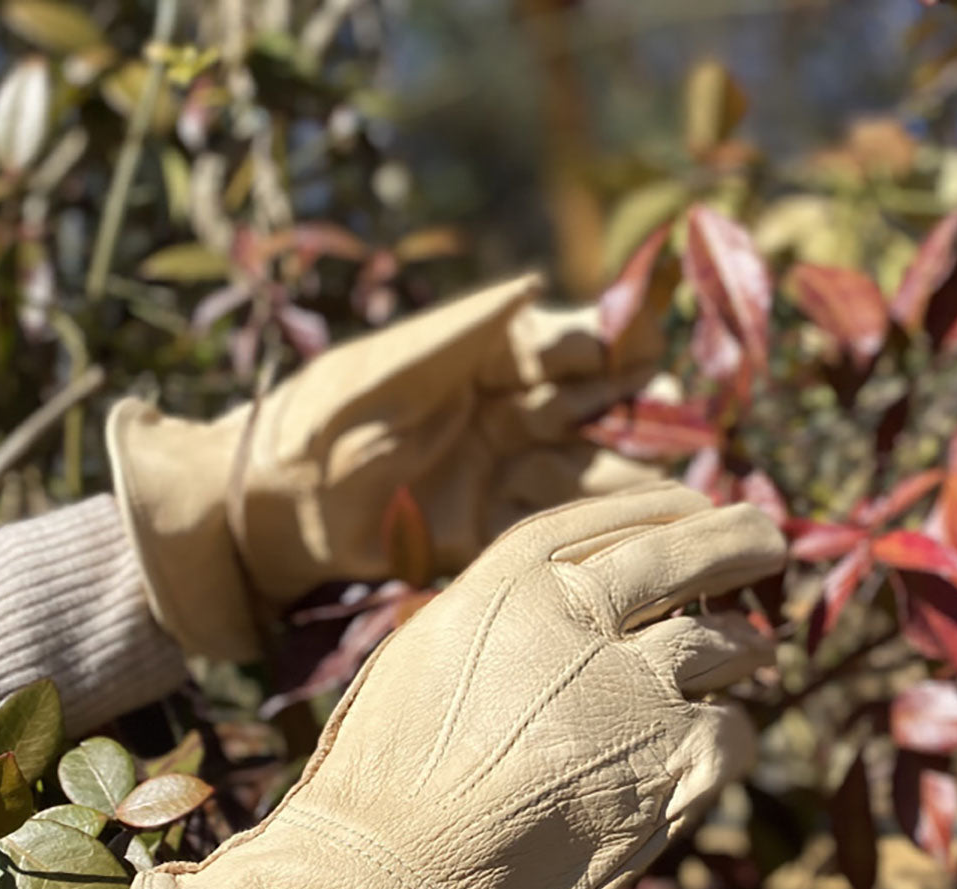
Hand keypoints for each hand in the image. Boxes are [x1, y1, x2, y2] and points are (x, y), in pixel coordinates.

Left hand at [108, 275, 662, 659]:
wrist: (263, 513)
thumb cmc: (311, 423)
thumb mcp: (380, 370)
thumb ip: (455, 333)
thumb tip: (531, 286)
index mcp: (480, 358)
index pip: (560, 343)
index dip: (605, 344)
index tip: (643, 348)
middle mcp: (503, 411)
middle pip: (589, 407)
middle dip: (642, 413)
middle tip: (691, 421)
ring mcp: (502, 472)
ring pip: (586, 468)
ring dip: (638, 477)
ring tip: (693, 488)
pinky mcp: (491, 529)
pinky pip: (559, 525)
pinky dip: (604, 530)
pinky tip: (650, 534)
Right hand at [128, 483, 784, 888]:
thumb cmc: (380, 797)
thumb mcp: (419, 670)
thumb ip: (497, 628)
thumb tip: (557, 610)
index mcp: (504, 588)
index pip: (598, 520)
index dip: (653, 507)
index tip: (690, 505)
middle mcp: (576, 618)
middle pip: (681, 553)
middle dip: (735, 540)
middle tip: (767, 539)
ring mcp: (632, 688)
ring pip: (726, 645)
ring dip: (746, 649)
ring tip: (756, 654)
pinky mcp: (672, 764)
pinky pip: (734, 732)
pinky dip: (729, 738)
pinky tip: (711, 753)